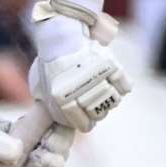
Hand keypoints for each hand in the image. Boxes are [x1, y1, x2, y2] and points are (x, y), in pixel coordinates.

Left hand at [29, 17, 130, 131]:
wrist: (61, 38)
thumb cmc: (50, 66)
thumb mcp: (40, 91)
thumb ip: (49, 111)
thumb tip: (56, 128)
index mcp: (60, 100)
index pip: (85, 126)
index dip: (86, 120)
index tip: (85, 112)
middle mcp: (77, 91)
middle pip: (100, 115)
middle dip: (98, 109)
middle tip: (93, 97)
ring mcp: (95, 77)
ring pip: (114, 101)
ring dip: (111, 97)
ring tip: (102, 86)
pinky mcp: (110, 65)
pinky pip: (126, 87)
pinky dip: (123, 85)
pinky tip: (112, 78)